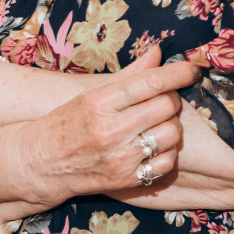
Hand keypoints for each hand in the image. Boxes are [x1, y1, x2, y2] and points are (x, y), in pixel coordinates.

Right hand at [22, 48, 194, 206]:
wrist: (42, 163)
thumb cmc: (67, 122)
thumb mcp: (92, 94)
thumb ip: (129, 75)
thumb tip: (158, 53)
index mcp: (100, 102)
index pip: (151, 82)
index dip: (178, 73)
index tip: (191, 69)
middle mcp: (111, 130)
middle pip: (167, 106)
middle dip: (172, 98)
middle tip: (163, 98)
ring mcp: (120, 158)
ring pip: (172, 134)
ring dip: (171, 124)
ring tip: (156, 122)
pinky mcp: (127, 180)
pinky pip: (167, 162)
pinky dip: (167, 151)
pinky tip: (153, 145)